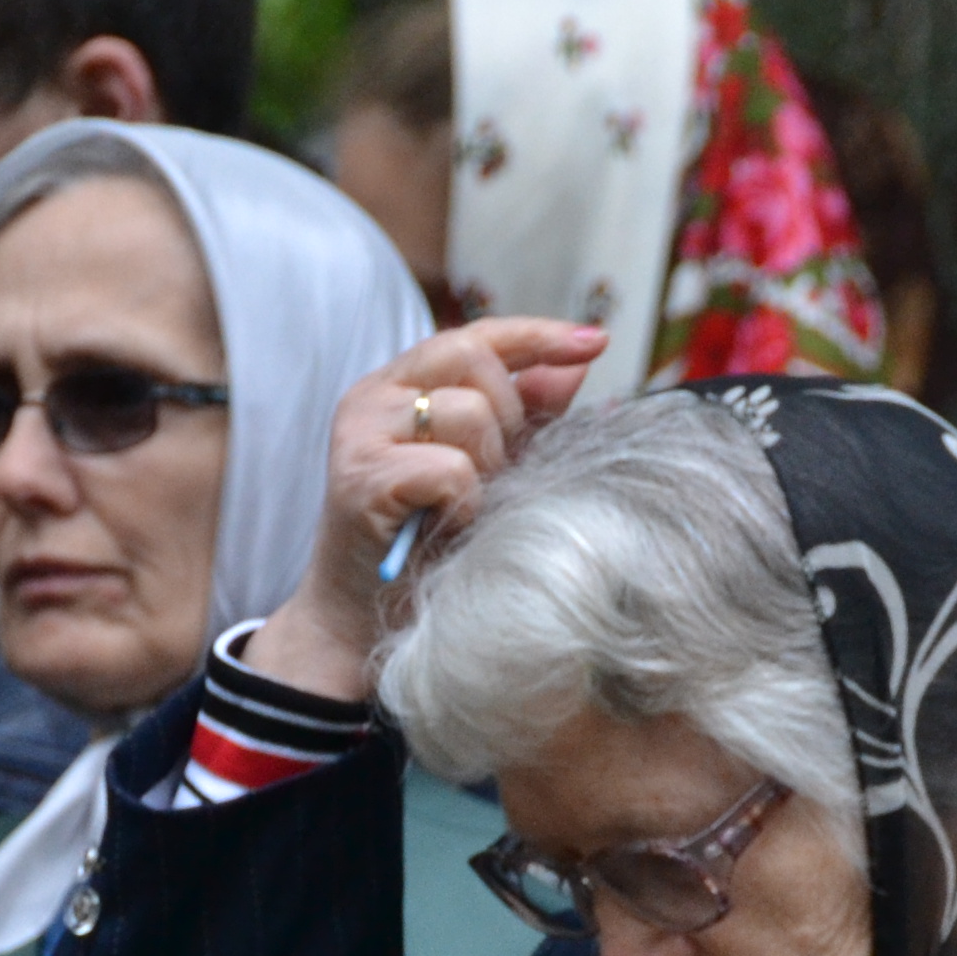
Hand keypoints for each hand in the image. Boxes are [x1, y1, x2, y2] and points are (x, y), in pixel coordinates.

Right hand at [241, 317, 608, 700]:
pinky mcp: (361, 477)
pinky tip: (448, 529)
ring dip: (488, 469)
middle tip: (497, 475)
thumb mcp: (486, 472)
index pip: (477, 336)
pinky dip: (465, 505)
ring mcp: (361, 432)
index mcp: (403, 386)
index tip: (595, 342)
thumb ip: (525, 419)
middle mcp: (374, 396)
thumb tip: (577, 368)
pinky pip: (451, 469)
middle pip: (476, 360)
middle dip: (510, 417)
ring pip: (469, 413)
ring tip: (466, 509)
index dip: (538, 336)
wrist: (364, 620)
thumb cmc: (427, 547)